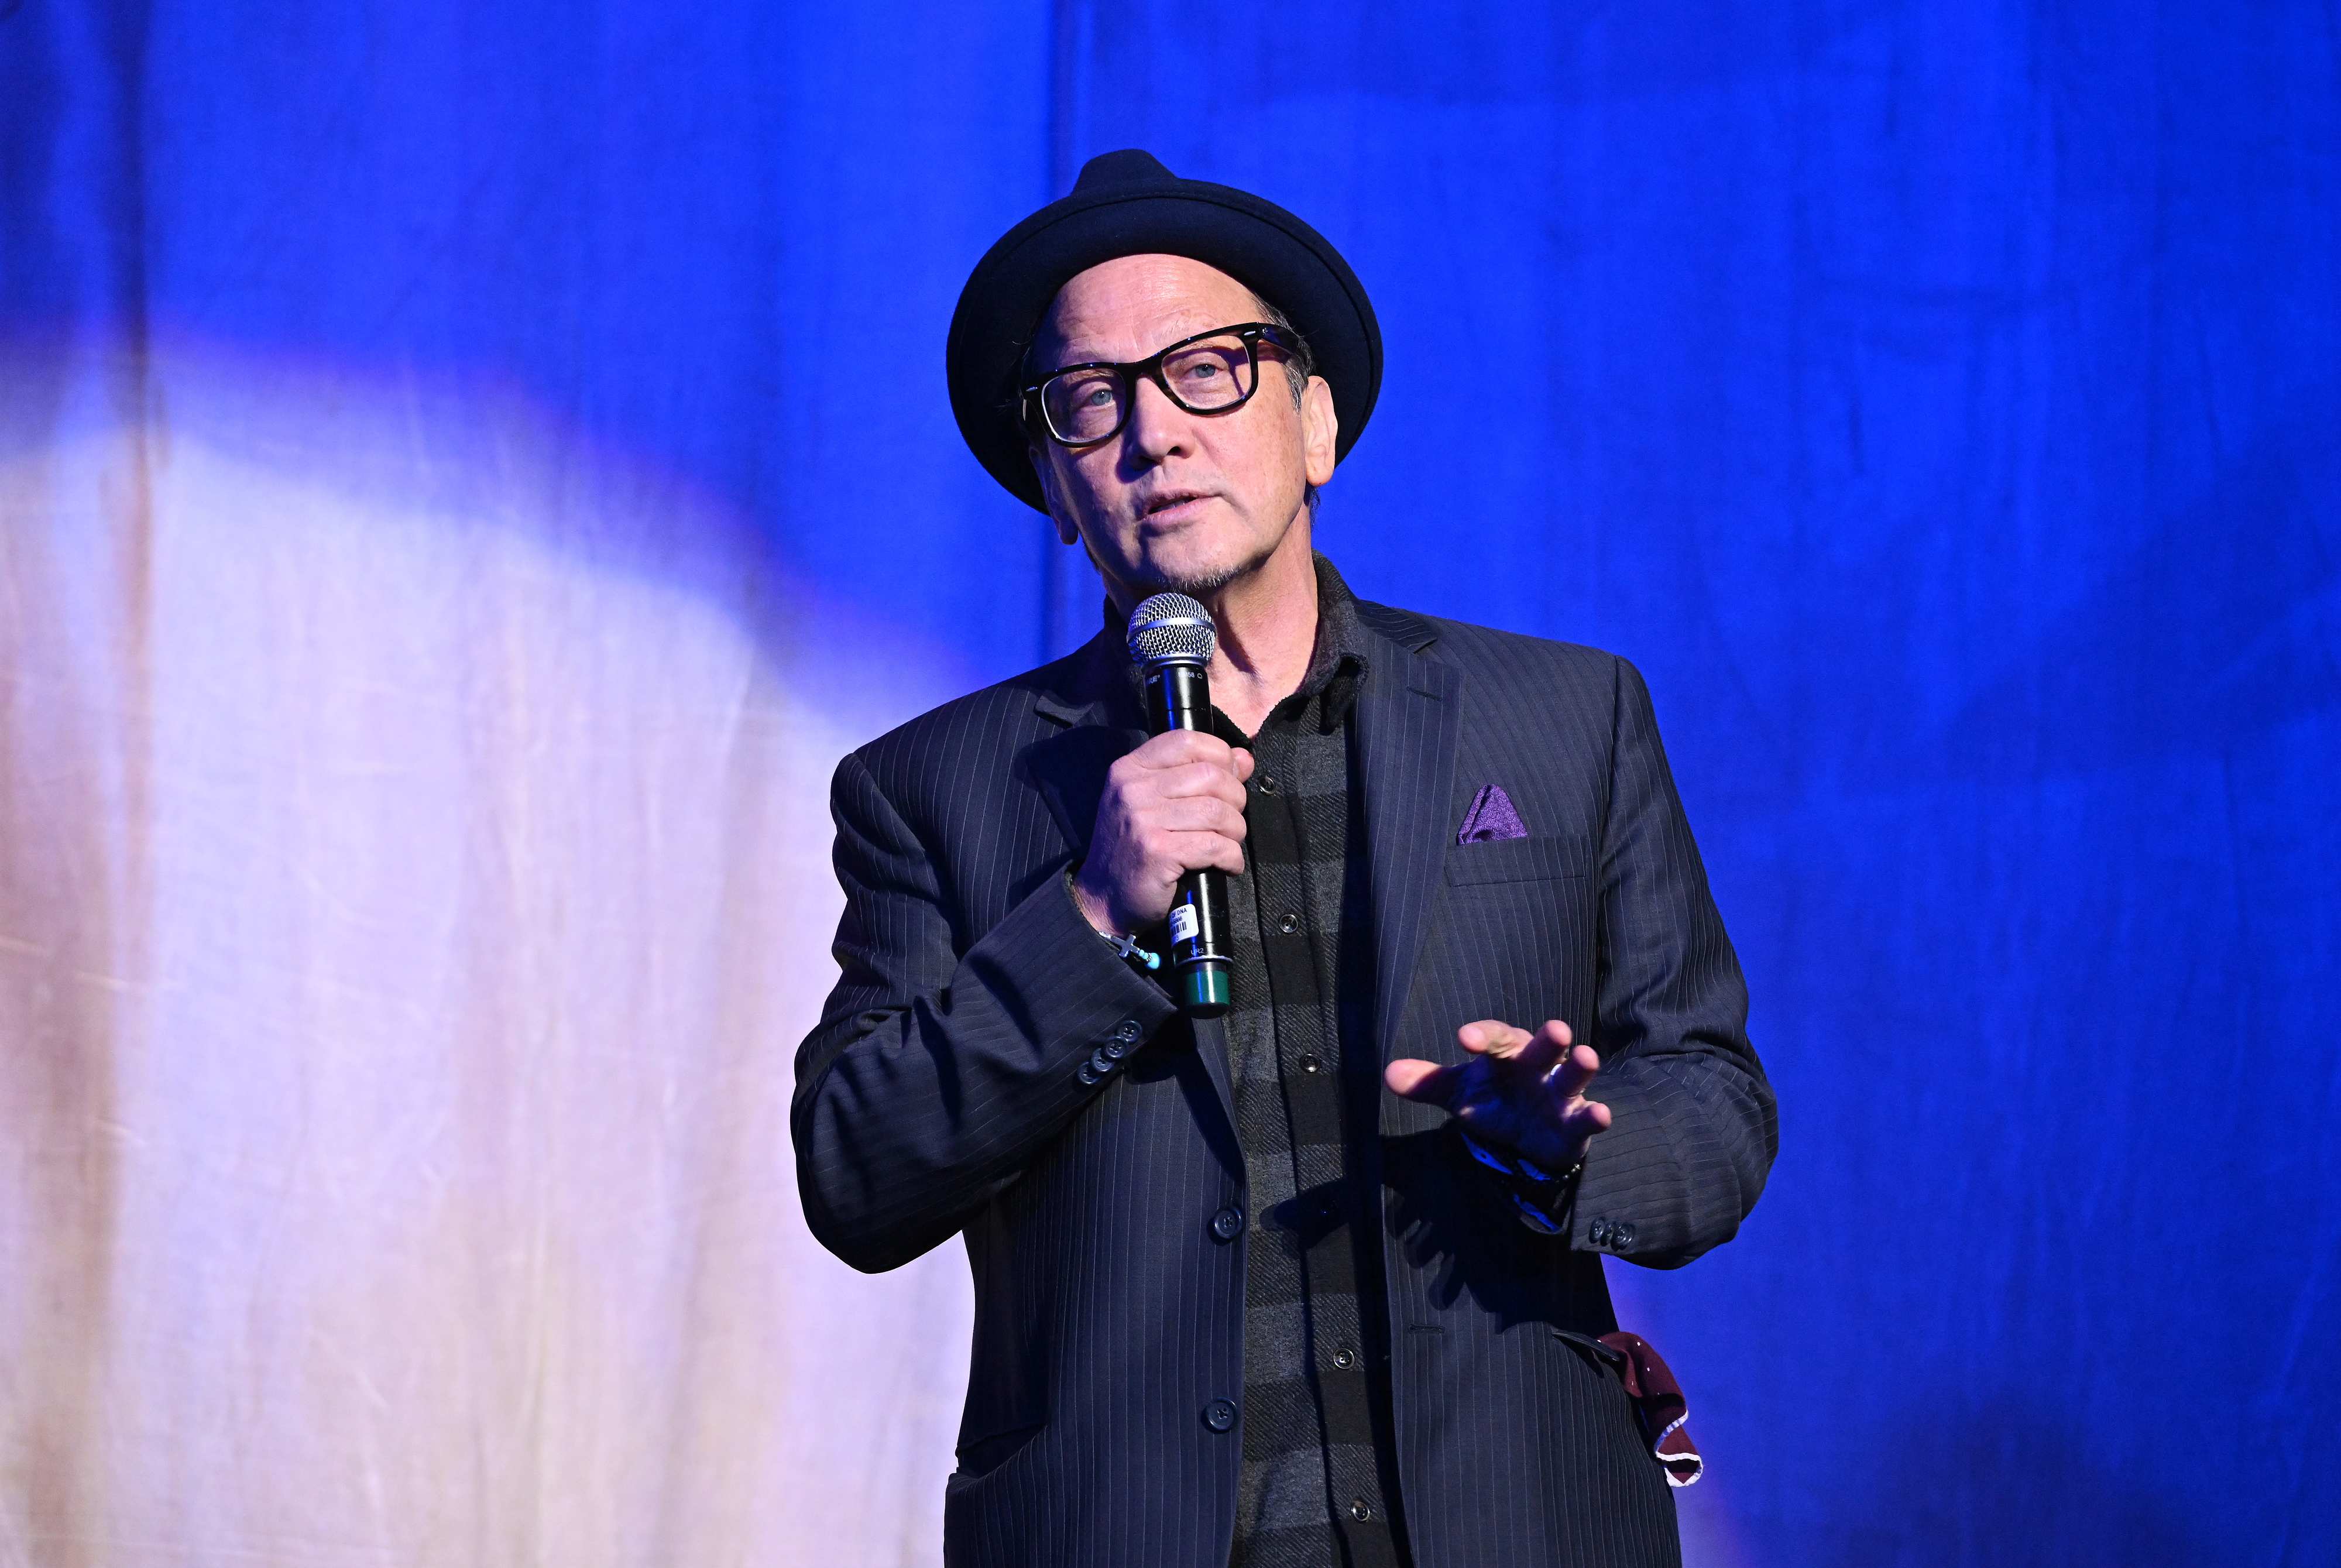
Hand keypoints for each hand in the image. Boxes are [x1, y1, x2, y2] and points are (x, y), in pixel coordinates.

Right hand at [1074, 730, 1253, 935]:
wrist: (1103, 898)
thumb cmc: (1133, 848)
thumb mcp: (1154, 803)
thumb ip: (1195, 774)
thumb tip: (1243, 759)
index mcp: (1130, 769)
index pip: (1187, 740)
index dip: (1220, 756)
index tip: (1229, 779)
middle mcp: (1133, 789)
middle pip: (1210, 775)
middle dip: (1235, 799)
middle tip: (1230, 821)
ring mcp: (1143, 820)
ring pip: (1217, 811)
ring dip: (1235, 831)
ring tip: (1228, 843)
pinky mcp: (1157, 852)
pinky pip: (1215, 846)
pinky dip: (1231, 857)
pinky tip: (1226, 864)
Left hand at [1384, 1019, 1611, 1173]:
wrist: (1528, 1136)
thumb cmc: (1493, 1100)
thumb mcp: (1458, 1093)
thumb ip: (1428, 1083)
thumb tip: (1388, 1074)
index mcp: (1504, 1053)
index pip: (1494, 1038)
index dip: (1482, 1036)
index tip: (1464, 1038)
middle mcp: (1536, 1066)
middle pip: (1542, 1047)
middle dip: (1548, 1039)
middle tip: (1555, 1028)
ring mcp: (1559, 1092)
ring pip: (1571, 1076)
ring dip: (1580, 1067)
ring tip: (1585, 1056)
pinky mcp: (1575, 1121)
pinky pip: (1586, 1117)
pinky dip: (1594, 1115)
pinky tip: (1600, 1114)